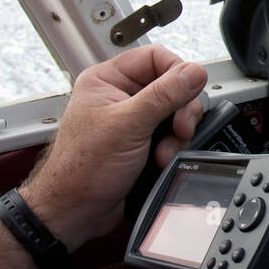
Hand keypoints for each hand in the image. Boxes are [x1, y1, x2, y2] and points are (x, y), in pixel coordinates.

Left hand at [20, 46, 206, 249]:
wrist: (75, 211)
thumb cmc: (81, 169)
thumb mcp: (129, 125)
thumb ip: (164, 95)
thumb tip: (193, 72)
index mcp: (107, 79)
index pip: (155, 57)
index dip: (177, 73)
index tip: (189, 91)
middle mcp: (120, 95)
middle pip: (171, 85)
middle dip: (180, 110)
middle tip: (179, 127)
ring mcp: (131, 119)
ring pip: (174, 111)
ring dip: (177, 133)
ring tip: (164, 151)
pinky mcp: (141, 140)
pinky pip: (170, 133)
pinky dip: (172, 146)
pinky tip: (161, 158)